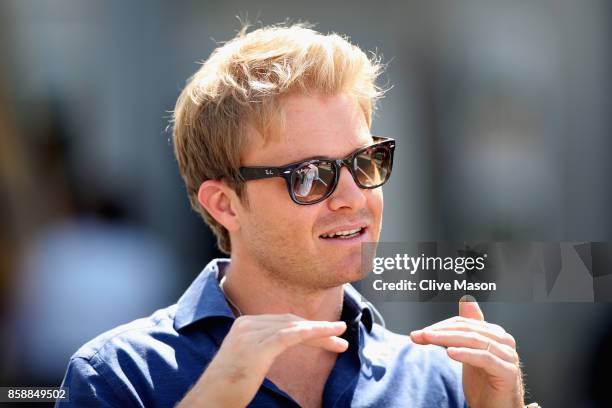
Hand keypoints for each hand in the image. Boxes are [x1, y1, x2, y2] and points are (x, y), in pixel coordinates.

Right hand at [177, 314, 347, 407]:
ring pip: (294, 327)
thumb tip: (283, 344)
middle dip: (318, 329)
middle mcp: (247, 324)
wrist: (208, 401)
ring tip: (340, 338)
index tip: (329, 336)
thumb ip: (262, 348)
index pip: (283, 322)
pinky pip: (291, 336)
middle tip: (340, 337)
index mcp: (244, 324)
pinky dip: (312, 333)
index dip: (308, 327)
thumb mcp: (247, 361)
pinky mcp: (257, 348)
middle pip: (291, 322)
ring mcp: (250, 334)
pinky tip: (326, 335)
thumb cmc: (227, 389)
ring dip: (320, 332)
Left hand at [410, 297, 523, 407]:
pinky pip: (485, 358)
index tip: (419, 333)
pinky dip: (466, 354)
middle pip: (468, 329)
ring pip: (474, 341)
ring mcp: (508, 356)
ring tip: (430, 339)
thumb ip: (467, 330)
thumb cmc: (484, 383)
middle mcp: (504, 341)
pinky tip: (450, 352)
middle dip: (440, 331)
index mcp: (494, 334)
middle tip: (420, 335)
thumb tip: (466, 301)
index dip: (440, 325)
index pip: (464, 322)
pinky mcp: (508, 372)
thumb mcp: (471, 353)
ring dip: (448, 339)